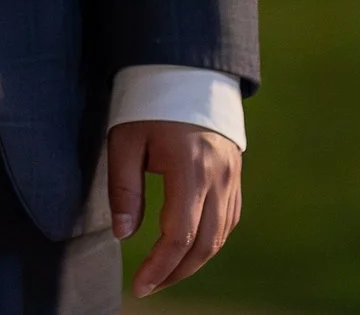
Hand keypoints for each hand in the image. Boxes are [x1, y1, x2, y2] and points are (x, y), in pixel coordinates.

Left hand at [108, 120, 241, 296]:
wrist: (186, 74)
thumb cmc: (148, 106)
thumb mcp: (125, 140)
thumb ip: (124, 188)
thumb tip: (124, 234)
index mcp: (189, 169)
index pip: (179, 235)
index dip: (159, 266)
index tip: (140, 285)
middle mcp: (218, 178)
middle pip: (205, 244)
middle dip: (176, 272)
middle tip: (149, 285)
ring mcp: (232, 178)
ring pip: (220, 237)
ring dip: (194, 262)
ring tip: (164, 274)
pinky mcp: (235, 177)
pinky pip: (229, 221)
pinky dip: (210, 242)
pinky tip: (189, 250)